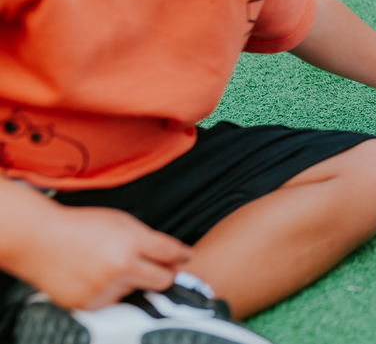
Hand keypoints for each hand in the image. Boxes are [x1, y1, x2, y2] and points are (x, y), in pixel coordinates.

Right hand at [13, 204, 190, 309]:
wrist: (40, 240)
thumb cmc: (82, 226)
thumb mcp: (120, 221)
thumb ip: (146, 238)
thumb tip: (172, 256)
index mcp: (131, 241)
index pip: (171, 253)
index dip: (183, 255)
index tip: (187, 257)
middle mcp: (121, 266)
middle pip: (164, 280)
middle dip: (167, 275)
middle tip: (163, 270)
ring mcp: (105, 288)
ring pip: (136, 291)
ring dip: (131, 281)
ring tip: (108, 265)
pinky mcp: (90, 303)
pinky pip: (113, 301)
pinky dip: (110, 291)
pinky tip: (95, 276)